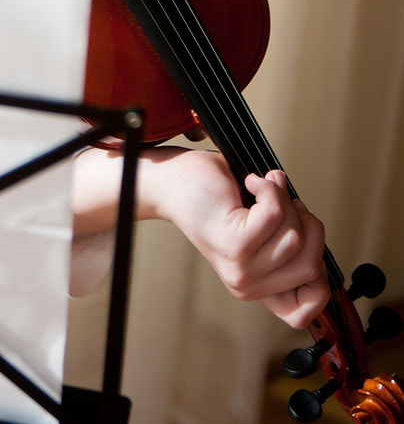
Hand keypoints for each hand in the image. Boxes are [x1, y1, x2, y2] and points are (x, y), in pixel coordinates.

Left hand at [71, 146, 328, 326]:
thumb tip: (313, 229)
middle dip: (305, 221)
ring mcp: (241, 268)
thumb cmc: (216, 196)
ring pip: (296, 234)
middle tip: (280, 201)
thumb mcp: (257, 229)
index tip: (305, 237)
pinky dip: (270, 189)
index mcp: (257, 287)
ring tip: (260, 188)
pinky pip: (276, 214)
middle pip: (312, 261)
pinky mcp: (234, 243)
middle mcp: (248, 286)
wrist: (172, 181)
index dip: (320, 278)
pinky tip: (252, 181)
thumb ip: (286, 241)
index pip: (305, 311)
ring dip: (283, 200)